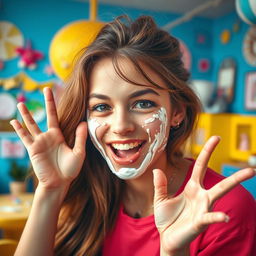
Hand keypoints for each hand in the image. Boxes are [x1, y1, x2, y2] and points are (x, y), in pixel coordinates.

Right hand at [10, 87, 86, 190]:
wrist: (59, 183)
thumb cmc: (70, 169)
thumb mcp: (79, 152)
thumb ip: (80, 138)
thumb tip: (83, 122)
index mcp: (59, 136)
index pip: (57, 117)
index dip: (56, 106)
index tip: (57, 97)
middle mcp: (48, 136)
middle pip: (46, 115)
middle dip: (47, 102)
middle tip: (46, 88)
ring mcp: (39, 142)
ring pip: (31, 125)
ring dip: (26, 114)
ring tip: (21, 103)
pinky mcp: (33, 149)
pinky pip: (25, 137)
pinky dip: (19, 129)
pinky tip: (13, 121)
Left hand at [153, 136, 254, 254]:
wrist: (167, 239)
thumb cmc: (167, 219)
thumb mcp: (160, 199)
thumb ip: (160, 185)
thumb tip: (157, 169)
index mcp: (192, 188)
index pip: (200, 166)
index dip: (207, 152)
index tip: (216, 138)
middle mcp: (201, 196)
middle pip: (221, 183)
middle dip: (236, 175)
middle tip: (251, 168)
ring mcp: (203, 208)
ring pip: (221, 194)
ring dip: (234, 184)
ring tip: (250, 173)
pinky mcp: (200, 222)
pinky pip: (210, 217)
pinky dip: (217, 216)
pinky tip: (224, 217)